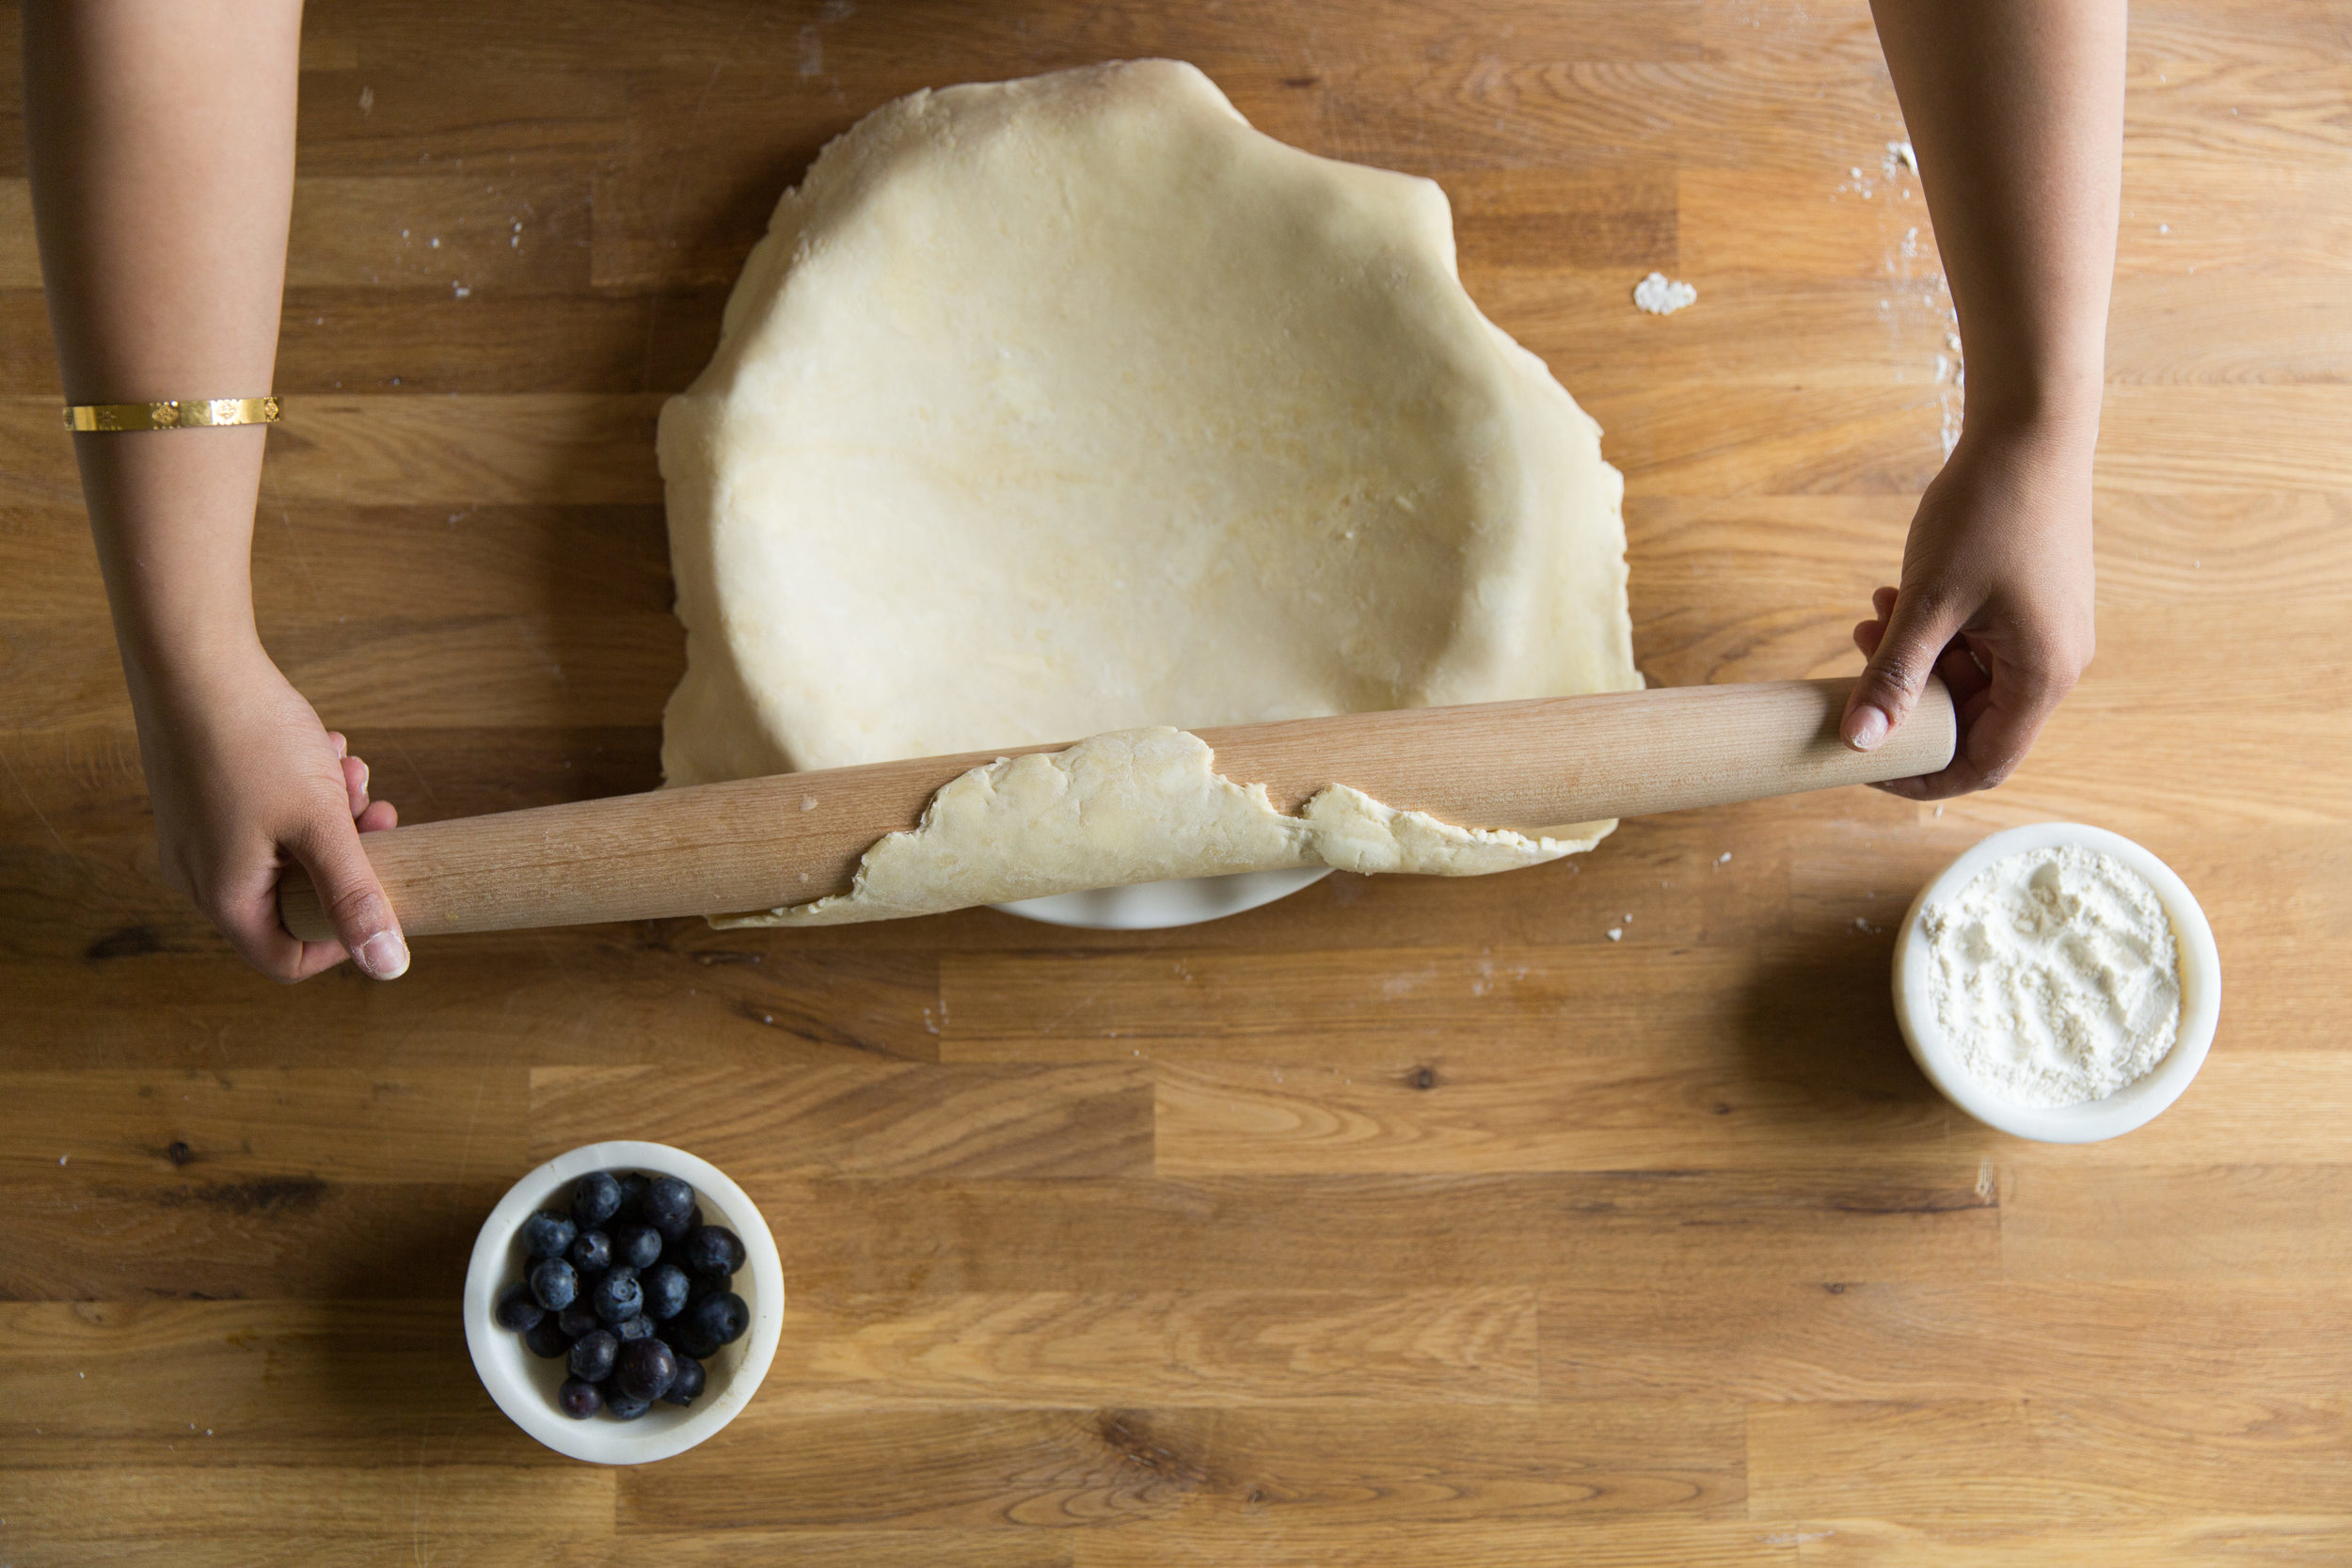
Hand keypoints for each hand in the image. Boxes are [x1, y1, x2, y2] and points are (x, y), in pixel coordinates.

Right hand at [133, 643, 407, 980]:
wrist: (191, 656)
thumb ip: (355, 896)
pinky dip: (303, 789)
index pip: (286, 959)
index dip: (343, 938)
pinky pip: (265, 814)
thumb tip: (390, 967)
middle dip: (347, 855)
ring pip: (287, 848)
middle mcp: (199, 874)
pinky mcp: (201, 796)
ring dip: (333, 814)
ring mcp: (195, 833)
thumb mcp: (322, 823)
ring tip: (351, 771)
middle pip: (293, 897)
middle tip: (379, 813)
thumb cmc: (254, 740)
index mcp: (222, 897)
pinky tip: (323, 748)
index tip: (380, 889)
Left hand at [1839, 416, 2096, 797]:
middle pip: (1972, 722)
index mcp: (2043, 676)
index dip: (1920, 776)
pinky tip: (1893, 597)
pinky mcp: (2029, 606)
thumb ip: (1894, 675)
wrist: (2030, 429)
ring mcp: (2044, 633)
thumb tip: (1859, 742)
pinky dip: (1933, 632)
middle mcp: (2054, 663)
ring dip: (1912, 660)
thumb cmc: (1988, 510)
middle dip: (1906, 701)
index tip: (1864, 763)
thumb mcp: (1928, 600)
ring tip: (1870, 619)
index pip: (1982, 763)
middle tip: (1856, 661)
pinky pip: (1976, 643)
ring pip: (1966, 678)